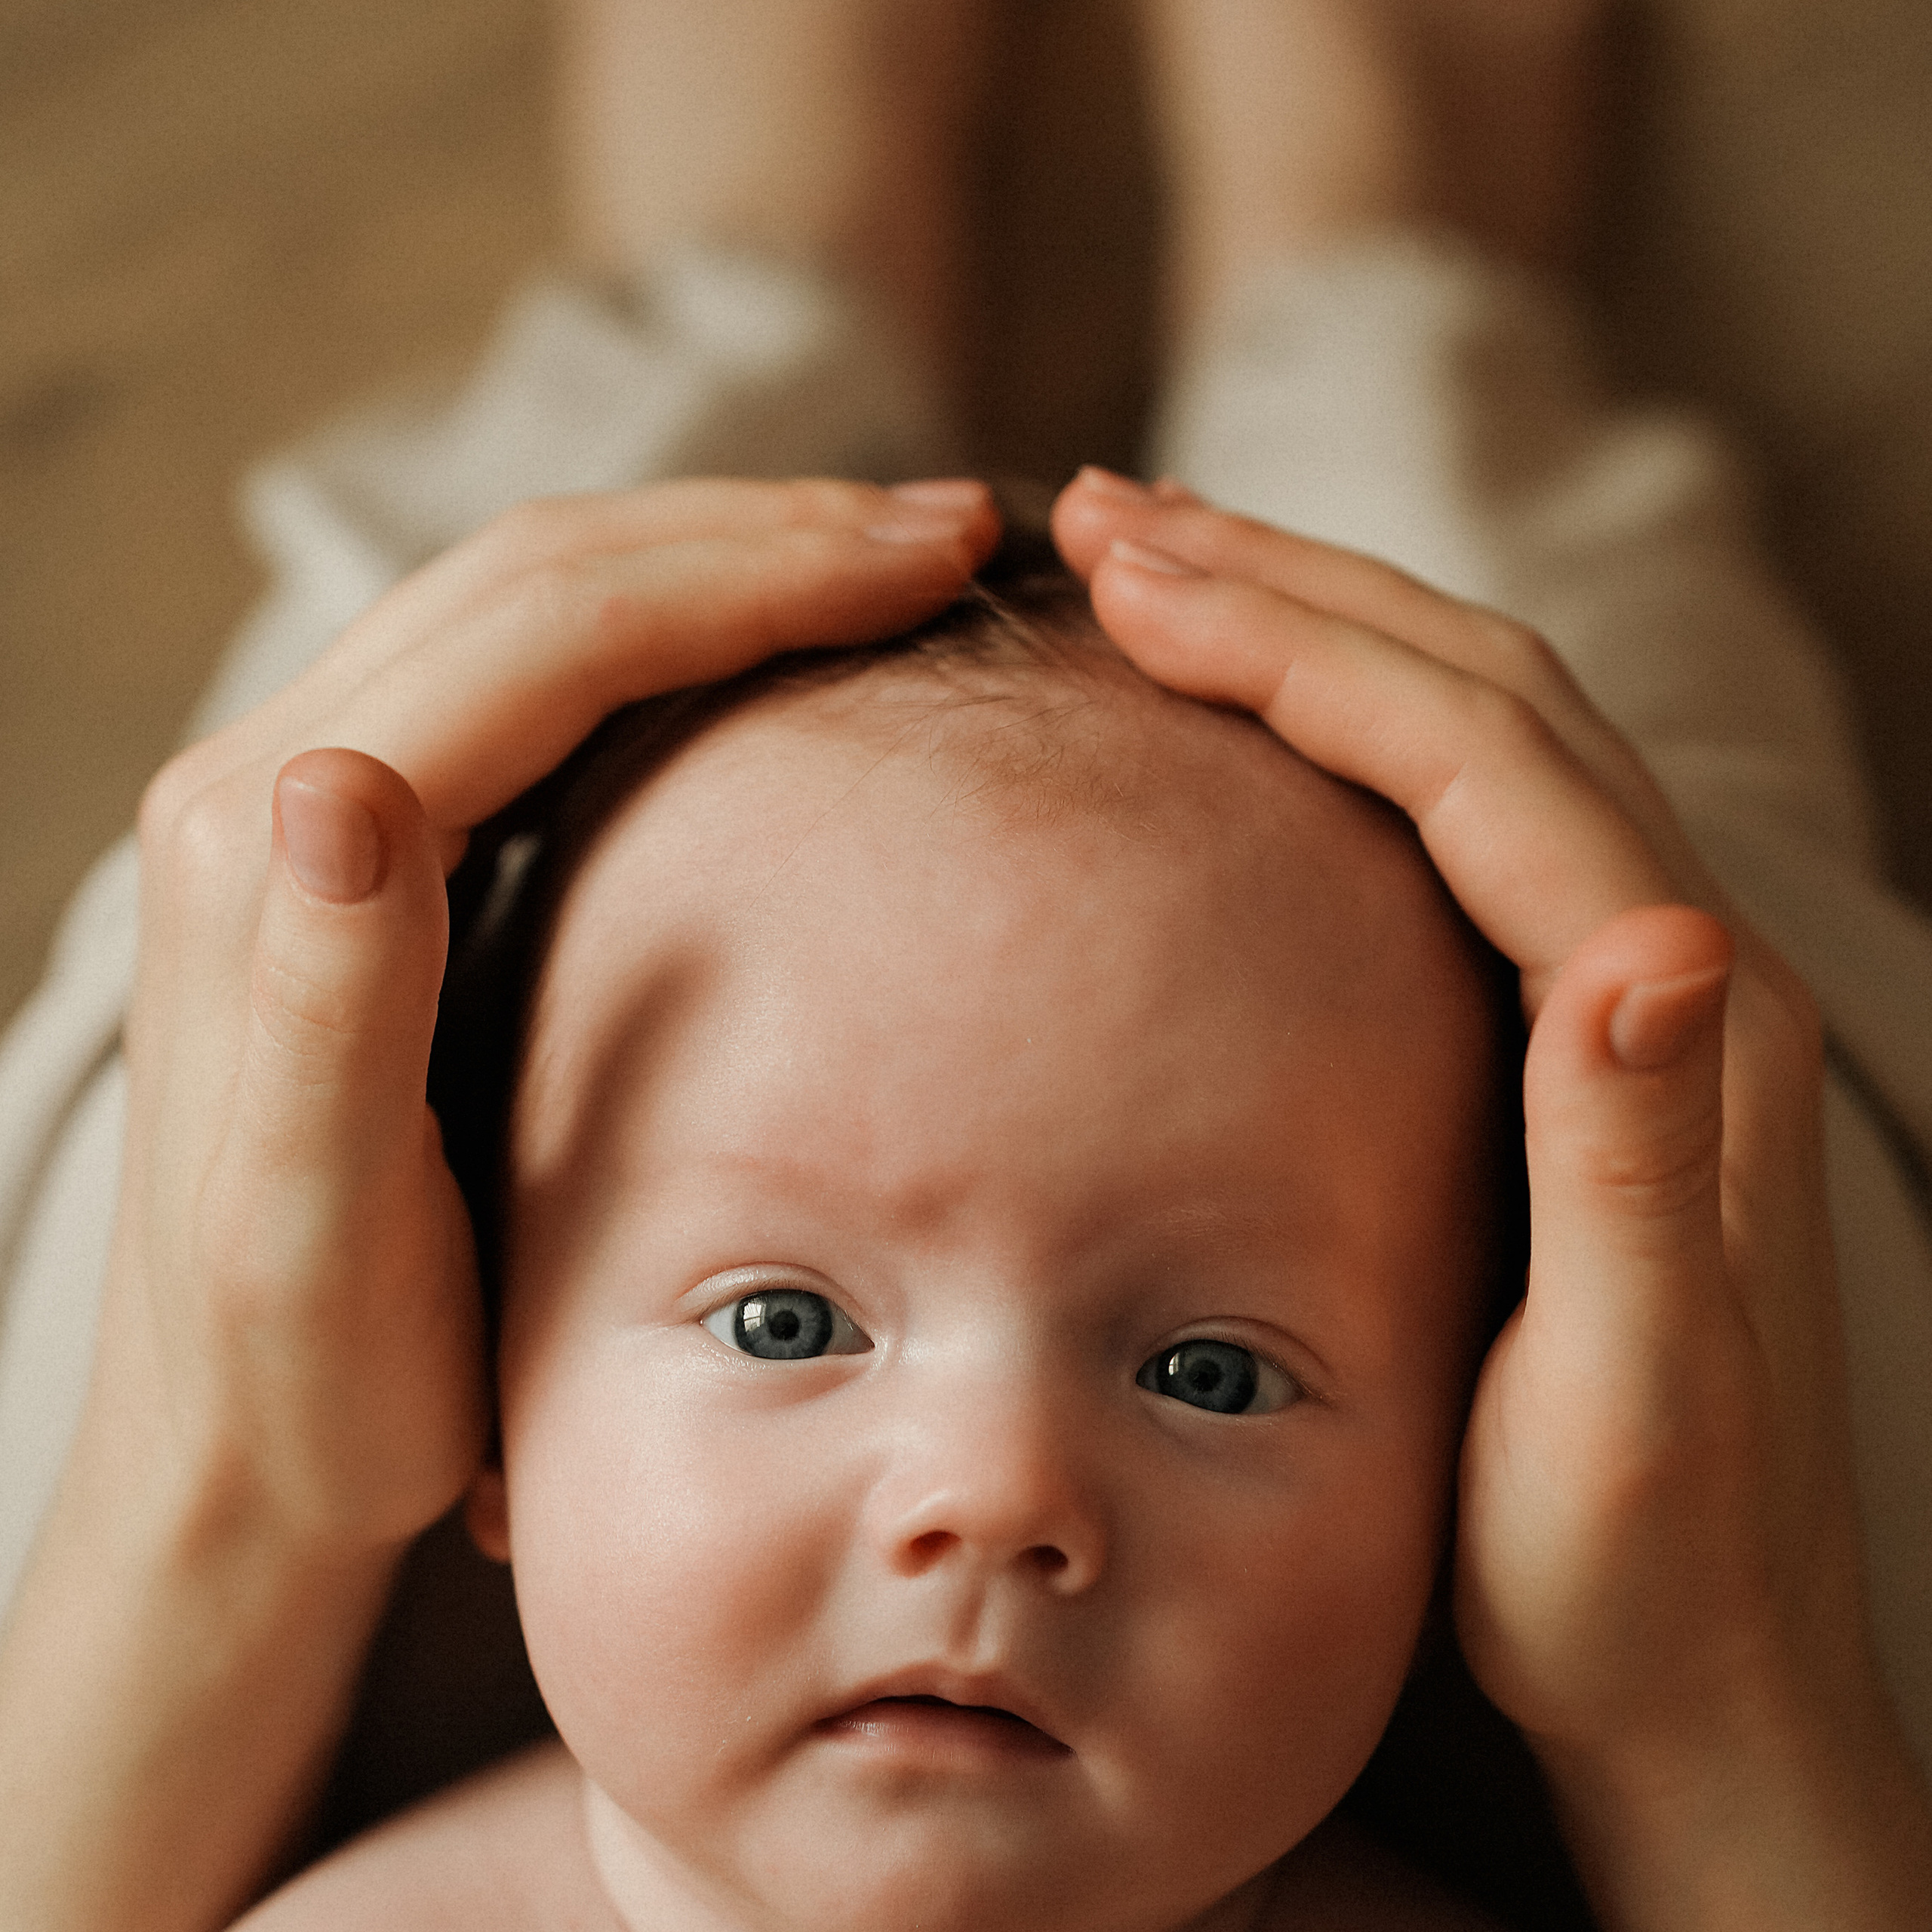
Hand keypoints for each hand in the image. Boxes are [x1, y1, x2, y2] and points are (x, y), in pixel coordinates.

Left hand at [105, 473, 994, 1556]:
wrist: (236, 1442)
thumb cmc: (311, 1369)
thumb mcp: (311, 1220)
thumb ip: (317, 997)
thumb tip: (343, 782)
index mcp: (272, 845)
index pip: (550, 637)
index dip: (754, 575)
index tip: (930, 557)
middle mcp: (274, 783)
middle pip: (547, 575)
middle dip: (763, 532)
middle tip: (950, 529)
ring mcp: (309, 800)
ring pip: (539, 597)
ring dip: (722, 555)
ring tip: (886, 556)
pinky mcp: (353, 842)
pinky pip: (528, 669)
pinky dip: (669, 623)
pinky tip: (765, 641)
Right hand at [1051, 468, 1930, 1929]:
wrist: (1706, 1693)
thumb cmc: (1638, 1576)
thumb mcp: (1634, 1391)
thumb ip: (1646, 1159)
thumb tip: (1661, 935)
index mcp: (1678, 1033)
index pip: (1478, 763)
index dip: (1300, 648)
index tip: (1130, 575)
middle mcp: (1675, 978)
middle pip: (1479, 700)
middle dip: (1289, 589)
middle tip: (1106, 519)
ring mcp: (1634, 1001)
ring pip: (1470, 734)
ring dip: (1315, 630)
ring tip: (1159, 573)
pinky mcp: (1578, 1041)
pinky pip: (1458, 818)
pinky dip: (1344, 731)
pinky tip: (1254, 727)